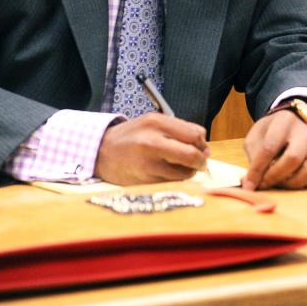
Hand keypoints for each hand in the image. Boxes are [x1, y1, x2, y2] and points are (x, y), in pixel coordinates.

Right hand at [94, 113, 210, 184]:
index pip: (195, 134)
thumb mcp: (153, 123)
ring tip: (180, 167)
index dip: (202, 144)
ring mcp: (147, 163)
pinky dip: (174, 180)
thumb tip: (206, 150)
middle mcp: (151, 142)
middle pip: (192, 155)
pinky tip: (166, 173)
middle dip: (201, 161)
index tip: (201, 148)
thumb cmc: (131, 137)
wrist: (100, 152)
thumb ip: (180, 131)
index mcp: (156, 122)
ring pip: (183, 173)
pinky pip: (170, 183)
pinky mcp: (143, 180)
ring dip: (188, 172)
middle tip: (200, 163)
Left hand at [241, 111, 306, 189]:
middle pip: (293, 159)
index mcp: (284, 121)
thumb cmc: (271, 133)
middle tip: (265, 183)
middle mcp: (305, 131)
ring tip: (281, 183)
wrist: (292, 123)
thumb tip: (249, 182)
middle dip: (276, 176)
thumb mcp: (256, 137)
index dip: (257, 169)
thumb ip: (252, 157)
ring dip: (293, 183)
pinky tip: (297, 182)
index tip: (249, 184)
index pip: (269, 148)